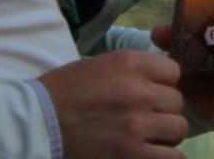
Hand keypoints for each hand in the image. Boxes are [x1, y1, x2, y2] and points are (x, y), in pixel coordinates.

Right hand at [39, 50, 187, 158]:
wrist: (36, 125)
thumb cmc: (64, 94)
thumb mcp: (101, 66)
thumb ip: (134, 71)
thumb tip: (163, 81)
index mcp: (130, 63)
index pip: (173, 72)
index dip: (163, 86)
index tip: (150, 95)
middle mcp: (137, 90)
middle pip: (176, 102)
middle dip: (162, 112)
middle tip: (143, 120)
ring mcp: (136, 124)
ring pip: (178, 129)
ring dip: (164, 136)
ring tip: (145, 139)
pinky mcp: (130, 154)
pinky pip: (172, 158)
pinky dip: (164, 157)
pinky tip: (147, 155)